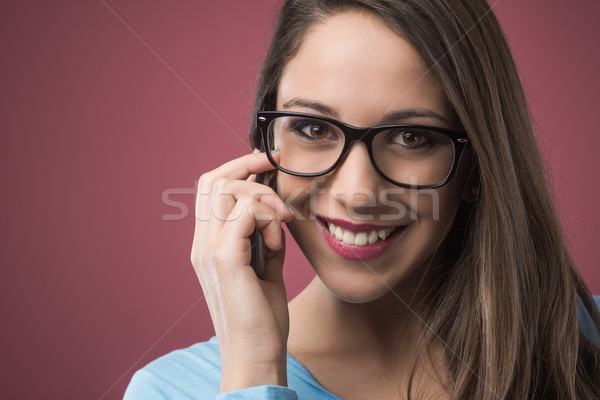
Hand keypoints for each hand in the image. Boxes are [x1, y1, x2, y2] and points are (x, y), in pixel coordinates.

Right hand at [190, 151, 294, 391]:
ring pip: (227, 190)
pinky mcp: (224, 259)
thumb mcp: (265, 267)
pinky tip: (277, 245)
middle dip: (247, 166)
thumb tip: (276, 211)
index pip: (210, 188)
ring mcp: (209, 250)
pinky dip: (268, 220)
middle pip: (213, 180)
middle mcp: (202, 244)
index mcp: (208, 245)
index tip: (267, 163)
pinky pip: (245, 213)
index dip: (237, 167)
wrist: (256, 355)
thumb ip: (264, 238)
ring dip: (264, 198)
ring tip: (282, 225)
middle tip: (277, 171)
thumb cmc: (261, 317)